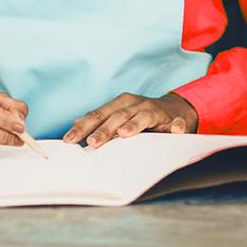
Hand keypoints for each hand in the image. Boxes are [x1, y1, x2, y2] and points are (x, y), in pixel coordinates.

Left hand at [62, 92, 197, 147]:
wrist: (174, 109)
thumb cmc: (141, 115)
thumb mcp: (120, 114)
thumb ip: (101, 119)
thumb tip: (76, 123)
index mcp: (121, 103)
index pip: (99, 114)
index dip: (84, 126)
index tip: (69, 138)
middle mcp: (137, 104)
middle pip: (117, 115)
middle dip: (104, 129)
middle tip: (92, 143)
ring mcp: (156, 110)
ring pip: (142, 117)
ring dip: (133, 125)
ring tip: (124, 134)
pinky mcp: (175, 119)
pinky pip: (176, 123)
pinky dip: (176, 126)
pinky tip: (175, 131)